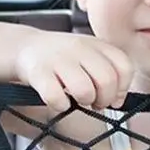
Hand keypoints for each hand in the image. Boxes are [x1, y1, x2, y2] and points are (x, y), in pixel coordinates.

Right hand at [15, 34, 133, 111]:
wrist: (25, 48)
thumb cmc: (63, 59)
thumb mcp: (90, 56)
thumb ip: (109, 72)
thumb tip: (118, 100)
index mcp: (96, 44)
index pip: (124, 66)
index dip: (122, 87)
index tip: (113, 97)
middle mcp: (80, 48)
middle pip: (107, 80)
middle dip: (104, 99)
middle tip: (95, 102)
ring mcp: (59, 58)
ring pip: (85, 90)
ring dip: (84, 102)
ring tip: (77, 99)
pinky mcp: (38, 72)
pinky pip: (57, 98)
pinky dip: (60, 105)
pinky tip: (59, 100)